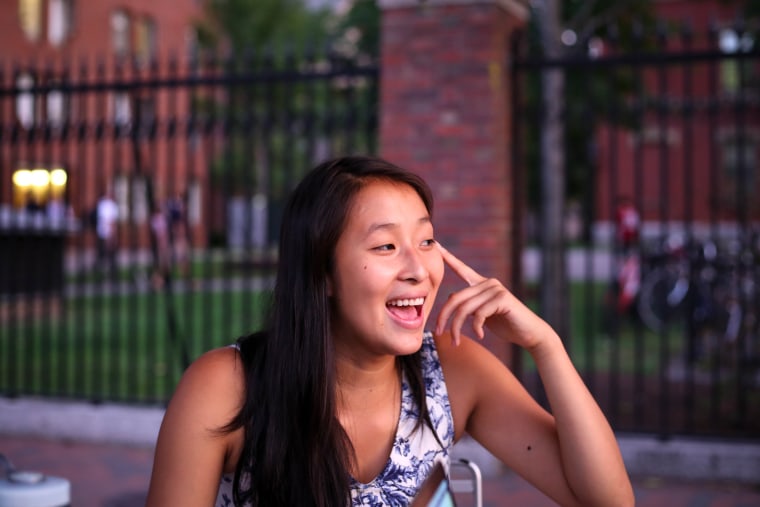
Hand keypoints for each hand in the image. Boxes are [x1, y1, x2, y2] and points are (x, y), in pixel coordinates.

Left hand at [434, 243, 552, 349]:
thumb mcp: (482, 314)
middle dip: (444, 317)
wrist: (530, 334)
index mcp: (481, 285)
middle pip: (455, 297)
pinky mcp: (502, 298)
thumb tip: (452, 300)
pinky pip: (479, 313)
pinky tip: (480, 335)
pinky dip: (476, 327)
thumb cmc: (506, 325)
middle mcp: (488, 283)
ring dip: (456, 327)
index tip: (436, 244)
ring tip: (456, 341)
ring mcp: (496, 289)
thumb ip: (469, 306)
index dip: (449, 257)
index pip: (462, 269)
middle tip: (438, 332)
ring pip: (464, 308)